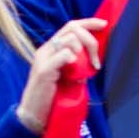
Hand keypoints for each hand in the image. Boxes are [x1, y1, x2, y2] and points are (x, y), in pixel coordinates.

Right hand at [16, 17, 104, 132]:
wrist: (34, 115)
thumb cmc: (52, 97)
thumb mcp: (69, 76)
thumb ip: (78, 64)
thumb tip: (93, 58)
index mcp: (52, 49)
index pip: (70, 26)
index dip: (88, 22)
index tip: (104, 24)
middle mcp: (46, 50)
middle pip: (72, 29)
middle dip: (90, 41)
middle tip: (96, 61)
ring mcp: (43, 58)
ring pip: (69, 40)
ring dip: (83, 53)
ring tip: (84, 72)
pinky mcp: (43, 70)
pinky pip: (63, 55)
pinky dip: (73, 60)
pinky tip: (75, 74)